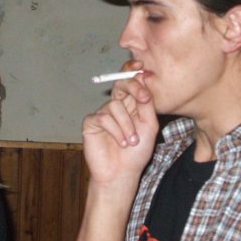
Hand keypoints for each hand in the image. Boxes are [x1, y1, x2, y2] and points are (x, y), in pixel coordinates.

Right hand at [81, 62, 158, 187]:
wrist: (123, 173)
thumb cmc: (137, 152)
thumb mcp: (149, 125)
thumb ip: (146, 103)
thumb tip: (143, 78)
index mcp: (130, 104)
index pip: (130, 82)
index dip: (133, 72)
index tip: (142, 68)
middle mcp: (115, 105)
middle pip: (120, 85)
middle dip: (132, 87)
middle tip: (143, 97)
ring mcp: (102, 113)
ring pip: (115, 106)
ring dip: (127, 125)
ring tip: (131, 141)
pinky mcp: (91, 122)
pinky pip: (103, 118)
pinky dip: (115, 131)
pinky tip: (121, 143)